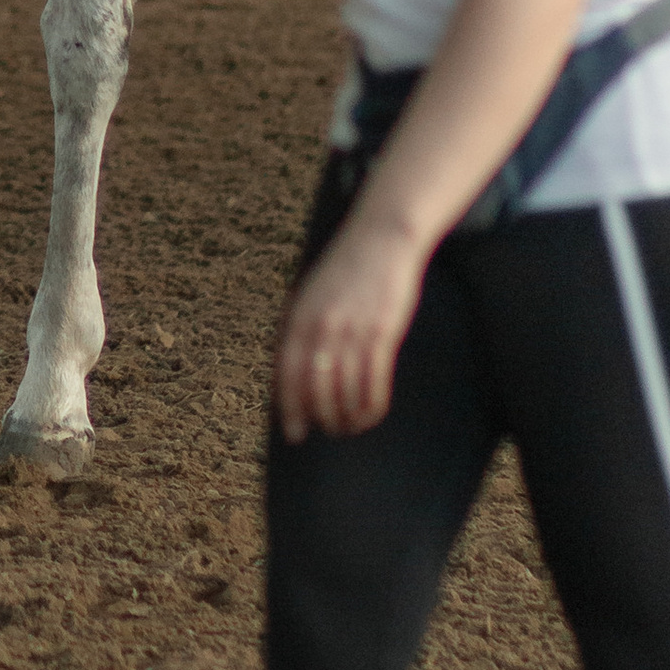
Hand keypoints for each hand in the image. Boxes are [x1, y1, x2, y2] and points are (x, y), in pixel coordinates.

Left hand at [274, 207, 427, 441]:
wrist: (382, 237)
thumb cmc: (344, 268)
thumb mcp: (310, 293)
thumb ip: (297, 327)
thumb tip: (286, 369)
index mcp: (299, 314)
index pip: (287, 371)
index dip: (289, 406)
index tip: (293, 432)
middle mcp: (322, 324)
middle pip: (315, 385)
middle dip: (319, 416)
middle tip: (327, 432)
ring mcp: (353, 327)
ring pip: (345, 387)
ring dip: (347, 415)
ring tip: (349, 428)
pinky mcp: (383, 330)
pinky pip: (374, 378)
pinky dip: (371, 403)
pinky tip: (371, 415)